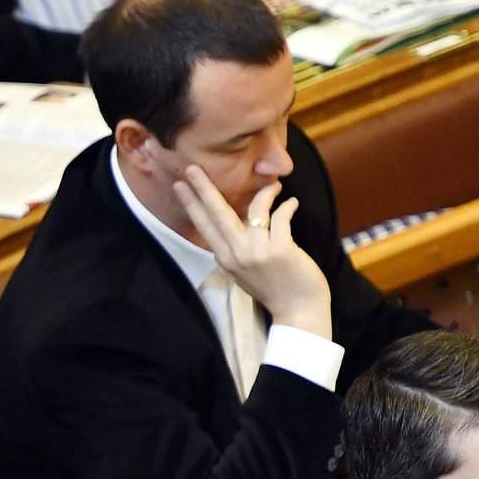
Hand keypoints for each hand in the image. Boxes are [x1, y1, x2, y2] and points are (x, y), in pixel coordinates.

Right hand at [171, 168, 330, 336]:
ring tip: (274, 186)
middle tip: (192, 168)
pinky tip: (292, 203)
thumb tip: (240, 223)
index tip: (180, 185)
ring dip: (266, 193)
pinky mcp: (280, 249)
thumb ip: (237, 249)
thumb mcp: (244, 272)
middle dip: (204, 188)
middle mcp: (237, 254)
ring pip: (255, 209)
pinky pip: (280, 216)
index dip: (192, 204)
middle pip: (217, 214)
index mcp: (226, 259)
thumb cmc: (275, 289)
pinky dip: (287, 206)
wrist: (298, 310)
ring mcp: (257, 252)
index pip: (204, 226)